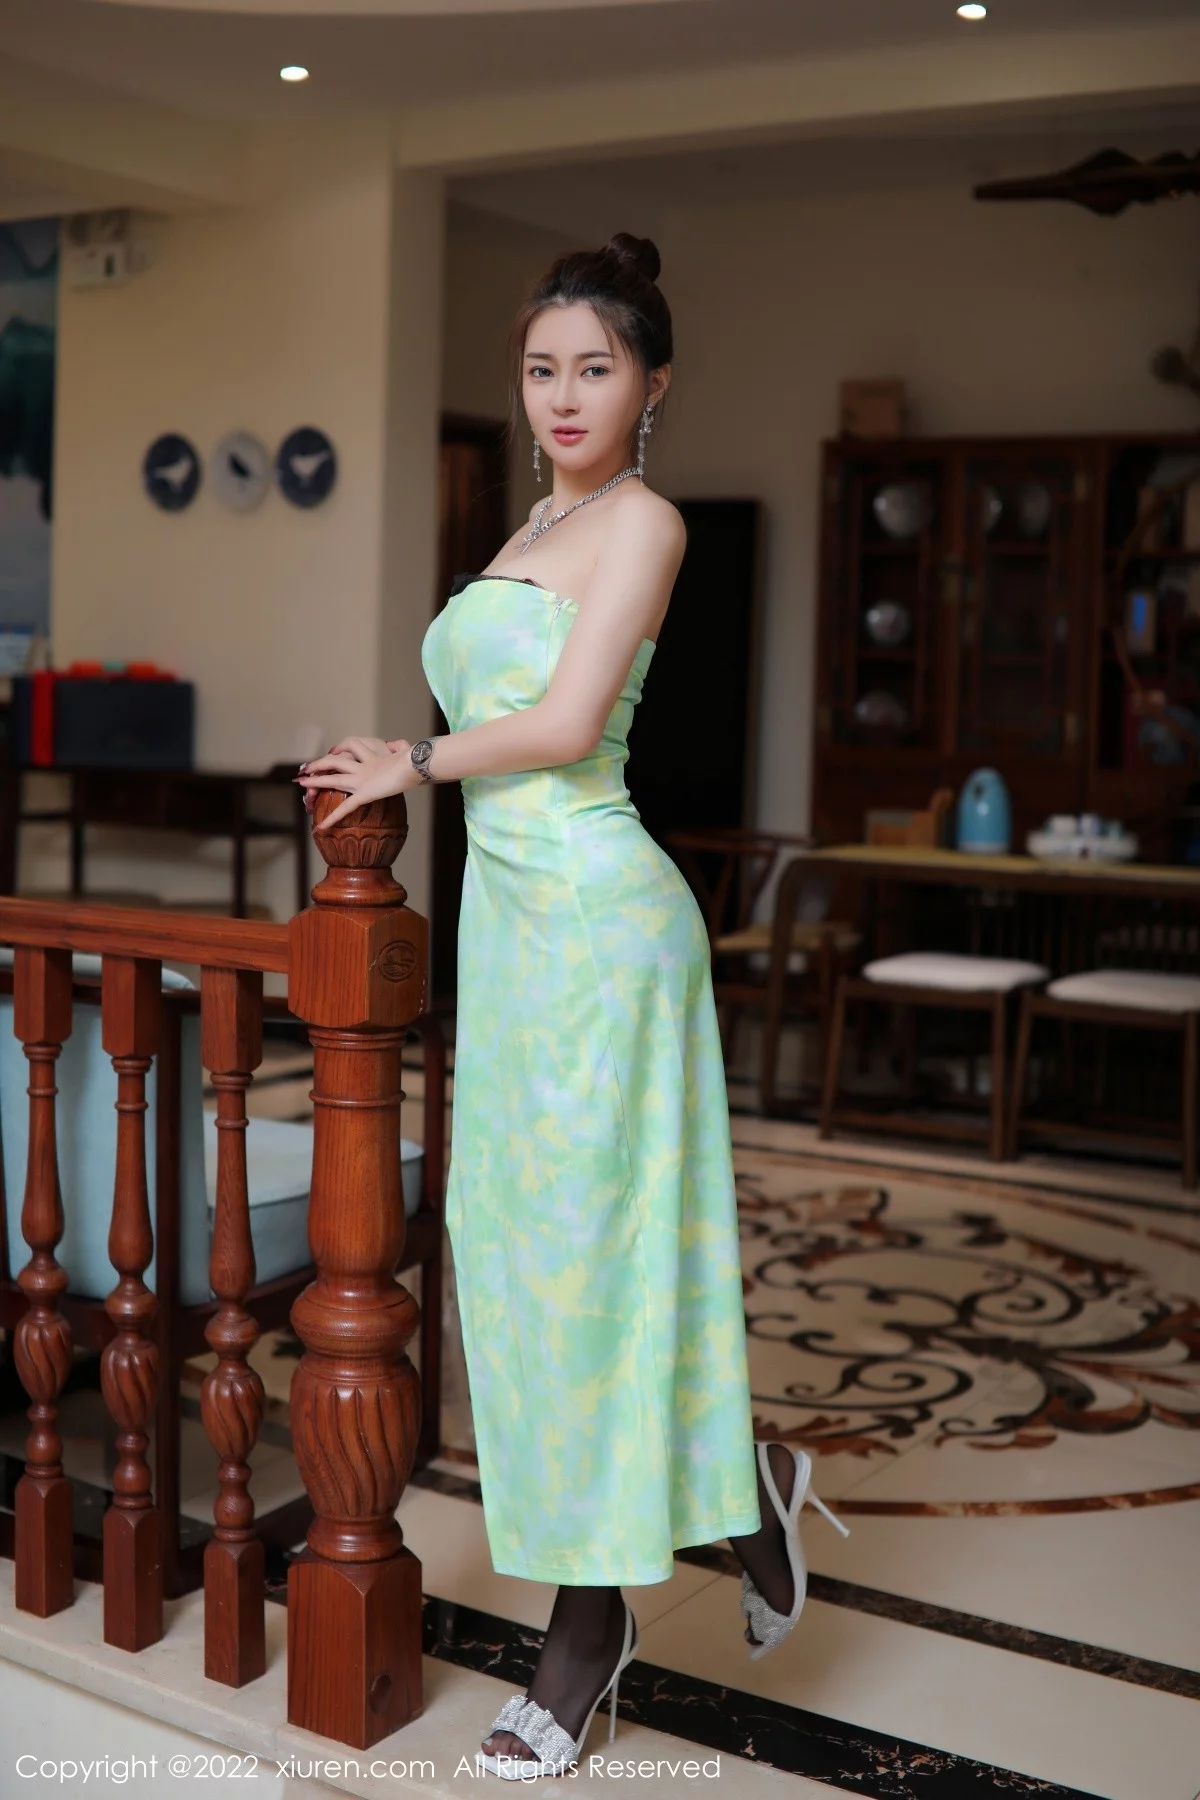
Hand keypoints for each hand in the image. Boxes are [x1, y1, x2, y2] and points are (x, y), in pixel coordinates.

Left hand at [297, 736, 420, 830]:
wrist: (415, 764)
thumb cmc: (413, 758)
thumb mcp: (405, 750)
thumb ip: (399, 747)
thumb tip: (397, 745)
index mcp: (372, 757)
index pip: (351, 747)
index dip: (340, 748)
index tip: (332, 752)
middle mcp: (363, 767)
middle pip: (334, 761)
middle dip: (318, 765)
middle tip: (304, 770)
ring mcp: (362, 779)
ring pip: (333, 778)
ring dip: (316, 781)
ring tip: (301, 784)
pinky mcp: (365, 793)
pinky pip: (346, 807)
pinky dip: (332, 818)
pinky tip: (321, 827)